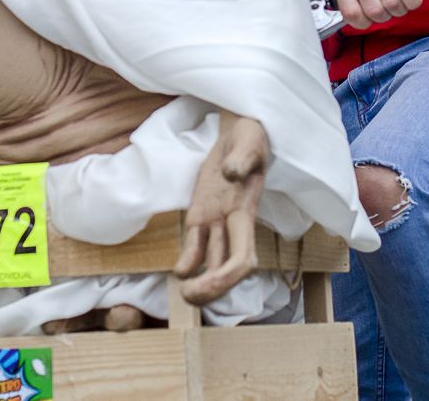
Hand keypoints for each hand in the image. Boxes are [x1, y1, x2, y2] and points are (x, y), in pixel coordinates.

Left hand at [173, 111, 268, 304]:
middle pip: (229, 267)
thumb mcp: (249, 141)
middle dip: (214, 288)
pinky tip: (178, 272)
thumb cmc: (250, 136)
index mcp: (245, 212)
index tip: (211, 281)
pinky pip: (196, 245)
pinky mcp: (202, 213)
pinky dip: (188, 262)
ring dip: (201, 283)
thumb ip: (241, 158)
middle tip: (188, 297)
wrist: (241, 130)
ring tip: (182, 294)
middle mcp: (233, 223)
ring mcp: (217, 220)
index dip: (230, 275)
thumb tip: (230, 174)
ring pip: (213, 262)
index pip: (244, 256)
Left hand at [329, 0, 422, 30]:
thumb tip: (359, 21)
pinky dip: (413, 1)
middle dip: (387, 16)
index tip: (372, 17)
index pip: (351, 14)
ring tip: (401, 0)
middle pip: (375, 12)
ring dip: (402, 8)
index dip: (366, 22)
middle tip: (390, 7)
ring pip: (393, 5)